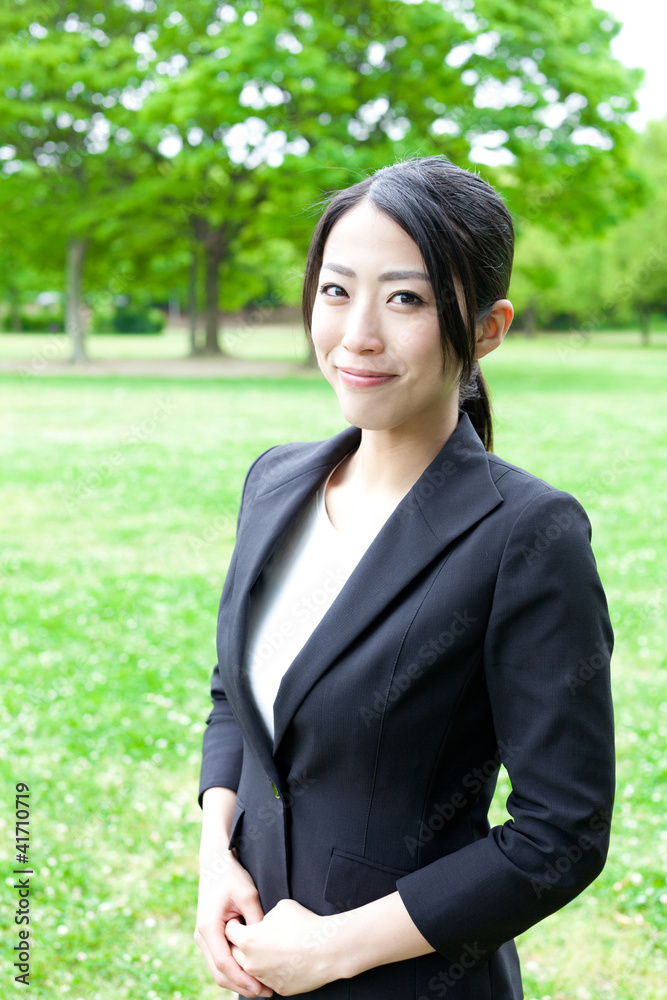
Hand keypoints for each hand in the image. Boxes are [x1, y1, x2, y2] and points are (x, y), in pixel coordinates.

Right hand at [194, 847, 272, 997]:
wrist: (214, 863)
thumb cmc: (232, 877)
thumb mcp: (248, 895)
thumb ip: (255, 922)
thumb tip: (266, 946)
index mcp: (209, 927)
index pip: (224, 963)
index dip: (242, 980)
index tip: (261, 989)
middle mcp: (201, 936)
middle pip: (219, 973)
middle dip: (242, 986)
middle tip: (266, 993)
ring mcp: (203, 937)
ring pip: (218, 970)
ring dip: (238, 981)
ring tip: (262, 987)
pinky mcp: (209, 936)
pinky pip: (220, 960)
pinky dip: (234, 971)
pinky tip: (252, 973)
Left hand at [226, 898, 346, 995]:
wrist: (327, 949)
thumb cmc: (304, 924)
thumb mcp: (281, 907)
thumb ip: (264, 916)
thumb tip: (262, 923)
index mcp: (248, 940)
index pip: (229, 931)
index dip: (235, 923)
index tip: (242, 921)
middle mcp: (251, 963)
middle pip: (234, 954)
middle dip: (240, 944)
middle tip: (251, 935)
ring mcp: (264, 978)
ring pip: (251, 969)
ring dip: (255, 959)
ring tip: (269, 948)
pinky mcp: (278, 989)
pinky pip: (268, 979)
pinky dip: (272, 970)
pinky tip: (284, 960)